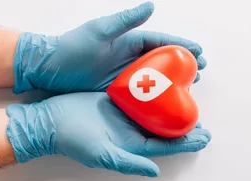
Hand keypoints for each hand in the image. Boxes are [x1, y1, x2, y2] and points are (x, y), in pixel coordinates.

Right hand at [5, 92, 210, 176]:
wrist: (50, 120)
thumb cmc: (74, 140)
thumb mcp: (101, 154)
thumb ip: (128, 163)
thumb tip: (153, 170)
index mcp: (134, 145)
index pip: (167, 145)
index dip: (187, 142)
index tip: (205, 137)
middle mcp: (134, 130)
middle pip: (167, 128)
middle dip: (186, 126)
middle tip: (204, 120)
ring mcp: (128, 114)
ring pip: (157, 111)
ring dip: (174, 106)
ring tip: (192, 99)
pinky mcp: (120, 99)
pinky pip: (143, 95)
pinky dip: (156, 91)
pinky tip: (168, 83)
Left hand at [12, 1, 206, 93]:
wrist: (48, 68)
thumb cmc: (72, 47)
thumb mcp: (100, 30)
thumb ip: (126, 20)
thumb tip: (151, 6)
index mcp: (129, 40)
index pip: (161, 42)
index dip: (181, 46)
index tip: (199, 51)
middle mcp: (130, 57)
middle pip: (164, 60)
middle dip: (184, 63)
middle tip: (201, 69)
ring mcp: (126, 74)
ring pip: (157, 78)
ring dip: (175, 80)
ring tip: (192, 84)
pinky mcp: (119, 90)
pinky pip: (143, 94)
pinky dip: (158, 96)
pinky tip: (169, 101)